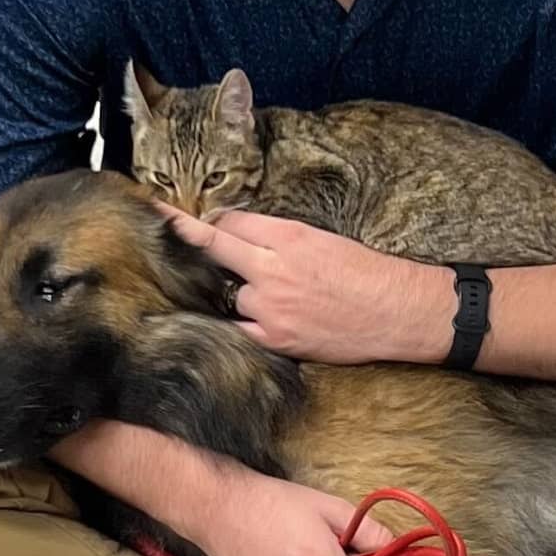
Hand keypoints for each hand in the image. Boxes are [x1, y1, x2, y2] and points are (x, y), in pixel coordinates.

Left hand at [162, 206, 449, 366]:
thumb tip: (242, 237)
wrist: (397, 312)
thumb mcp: (323, 239)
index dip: (211, 221)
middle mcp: (274, 268)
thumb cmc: (367, 273)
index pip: (230, 222)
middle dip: (184, 237)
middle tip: (158, 228)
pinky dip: (242, 323)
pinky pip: (239, 328)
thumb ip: (279, 237)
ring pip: (228, 294)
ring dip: (235, 293)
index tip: (183, 217)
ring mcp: (270, 306)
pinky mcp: (275, 338)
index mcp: (288, 236)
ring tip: (264, 297)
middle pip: (213, 248)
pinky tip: (250, 320)